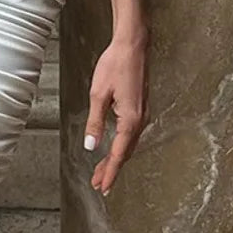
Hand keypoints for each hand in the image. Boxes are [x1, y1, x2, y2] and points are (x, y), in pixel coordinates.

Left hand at [83, 31, 149, 195]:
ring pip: (129, 144)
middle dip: (112, 169)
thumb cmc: (115, 64)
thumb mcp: (98, 94)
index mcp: (130, 120)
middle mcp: (140, 120)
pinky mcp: (140, 107)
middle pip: (126, 152)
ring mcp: (142, 114)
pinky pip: (132, 134)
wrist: (132, 45)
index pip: (119, 154)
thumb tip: (90, 146)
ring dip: (117, 158)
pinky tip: (115, 147)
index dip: (109, 172)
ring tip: (102, 170)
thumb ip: (95, 122)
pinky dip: (122, 145)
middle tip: (98, 183)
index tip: (102, 186)